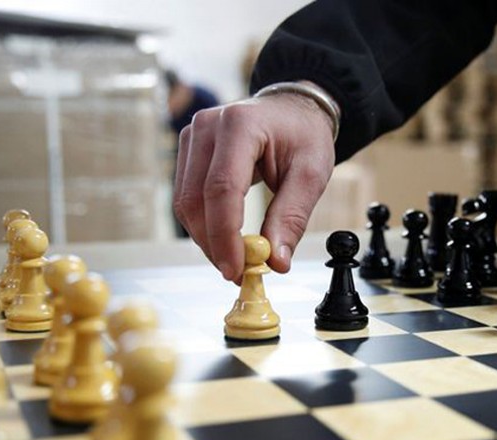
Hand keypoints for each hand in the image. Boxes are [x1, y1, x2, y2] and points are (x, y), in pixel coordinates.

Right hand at [173, 91, 335, 281]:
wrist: (292, 109)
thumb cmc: (303, 135)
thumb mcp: (311, 175)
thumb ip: (291, 218)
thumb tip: (276, 261)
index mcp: (241, 125)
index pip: (222, 188)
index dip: (225, 235)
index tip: (236, 268)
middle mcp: (208, 126)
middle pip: (196, 199)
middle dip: (214, 244)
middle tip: (237, 272)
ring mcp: (193, 136)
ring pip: (186, 203)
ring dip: (206, 239)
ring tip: (235, 259)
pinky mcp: (188, 151)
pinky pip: (187, 198)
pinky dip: (203, 225)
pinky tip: (224, 240)